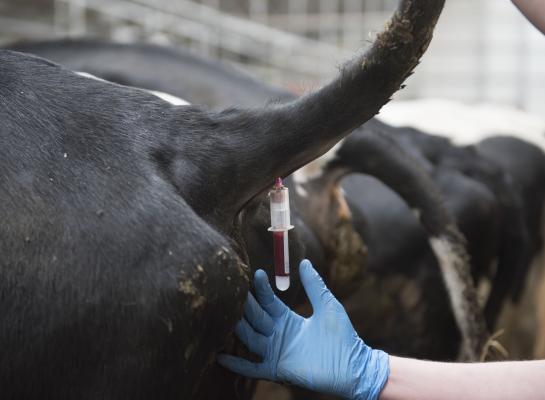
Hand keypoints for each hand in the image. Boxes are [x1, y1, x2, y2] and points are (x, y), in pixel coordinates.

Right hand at [217, 259, 389, 399]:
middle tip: (231, 289)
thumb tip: (304, 262)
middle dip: (244, 305)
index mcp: (287, 319)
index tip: (255, 273)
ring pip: (250, 338)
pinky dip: (237, 364)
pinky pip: (252, 367)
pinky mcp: (277, 369)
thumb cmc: (343, 337)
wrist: (353, 367)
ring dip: (238, 328)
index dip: (261, 288)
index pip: (268, 301)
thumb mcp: (327, 305)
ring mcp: (276, 352)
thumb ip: (314, 285)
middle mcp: (278, 334)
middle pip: (255, 317)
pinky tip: (220, 356)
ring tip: (224, 316)